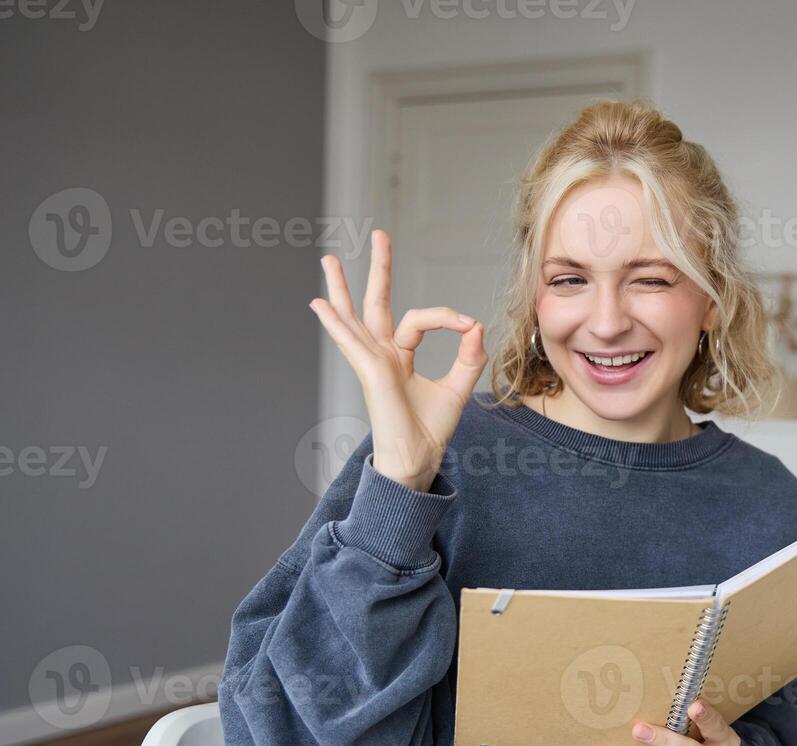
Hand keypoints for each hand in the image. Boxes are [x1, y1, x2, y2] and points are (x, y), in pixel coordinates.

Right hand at [309, 230, 487, 489]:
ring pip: (354, 317)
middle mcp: (381, 355)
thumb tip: (476, 325)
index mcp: (398, 356)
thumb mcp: (458, 387)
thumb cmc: (430, 430)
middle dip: (378, 269)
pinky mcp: (371, 374)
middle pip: (375, 304)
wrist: (418, 459)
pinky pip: (353, 343)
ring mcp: (372, 362)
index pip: (418, 320)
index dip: (446, 318)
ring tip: (329, 259)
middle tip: (379, 235)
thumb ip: (468, 357)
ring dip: (341, 288)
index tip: (469, 326)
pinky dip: (336, 324)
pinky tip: (320, 305)